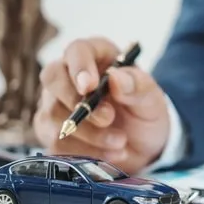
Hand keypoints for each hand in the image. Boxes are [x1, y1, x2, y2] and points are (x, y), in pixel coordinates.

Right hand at [33, 37, 170, 174]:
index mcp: (97, 56)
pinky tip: (110, 153)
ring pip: (54, 114)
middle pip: (52, 77)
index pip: (77, 50)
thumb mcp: (152, 100)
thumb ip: (138, 86)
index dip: (80, 66)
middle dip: (78, 102)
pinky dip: (85, 151)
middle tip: (108, 118)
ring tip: (120, 141)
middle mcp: (69, 76)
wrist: (142, 147)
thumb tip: (115, 77)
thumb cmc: (144, 113)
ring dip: (89, 133)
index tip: (90, 86)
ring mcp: (55, 104)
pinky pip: (56, 143)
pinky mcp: (51, 133)